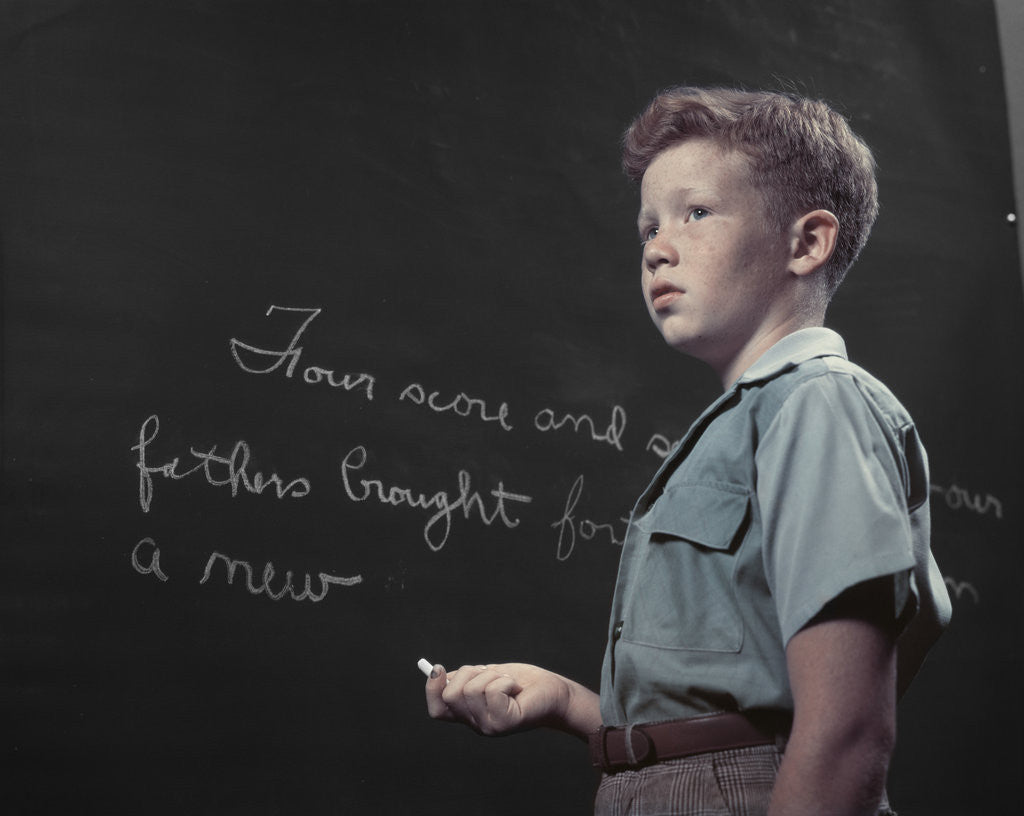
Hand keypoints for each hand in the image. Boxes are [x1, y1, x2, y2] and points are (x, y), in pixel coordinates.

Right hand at [424, 662, 575, 736]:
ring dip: (491, 675)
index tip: (438, 668)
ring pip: (471, 689)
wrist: (554, 692)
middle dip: (469, 672)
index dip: (432, 689)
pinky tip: (515, 688)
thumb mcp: (487, 676)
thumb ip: (465, 678)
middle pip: (451, 694)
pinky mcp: (505, 723)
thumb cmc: (522, 683)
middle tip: (490, 673)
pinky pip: (492, 691)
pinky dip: (504, 680)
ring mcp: (489, 727)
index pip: (437, 710)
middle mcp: (476, 725)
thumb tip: (438, 673)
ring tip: (507, 681)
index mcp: (469, 714)